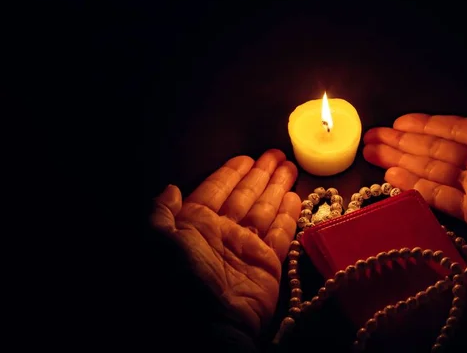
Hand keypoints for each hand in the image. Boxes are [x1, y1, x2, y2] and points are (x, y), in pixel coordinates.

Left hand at [151, 149, 300, 334]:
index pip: (217, 189)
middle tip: (277, 153)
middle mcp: (223, 231)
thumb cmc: (185, 278)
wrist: (211, 324)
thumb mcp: (159, 242)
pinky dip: (289, 214)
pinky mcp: (268, 261)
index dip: (232, 172)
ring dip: (277, 186)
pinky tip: (295, 196)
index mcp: (196, 224)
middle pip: (245, 194)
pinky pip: (281, 231)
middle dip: (261, 173)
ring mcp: (247, 246)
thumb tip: (170, 188)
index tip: (248, 157)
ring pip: (265, 208)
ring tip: (290, 166)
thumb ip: (161, 213)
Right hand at [363, 101, 466, 245]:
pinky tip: (393, 178)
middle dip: (401, 142)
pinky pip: (439, 197)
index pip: (453, 130)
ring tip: (372, 154)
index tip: (397, 122)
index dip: (424, 125)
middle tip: (371, 137)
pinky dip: (415, 187)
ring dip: (401, 162)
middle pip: (433, 149)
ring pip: (430, 171)